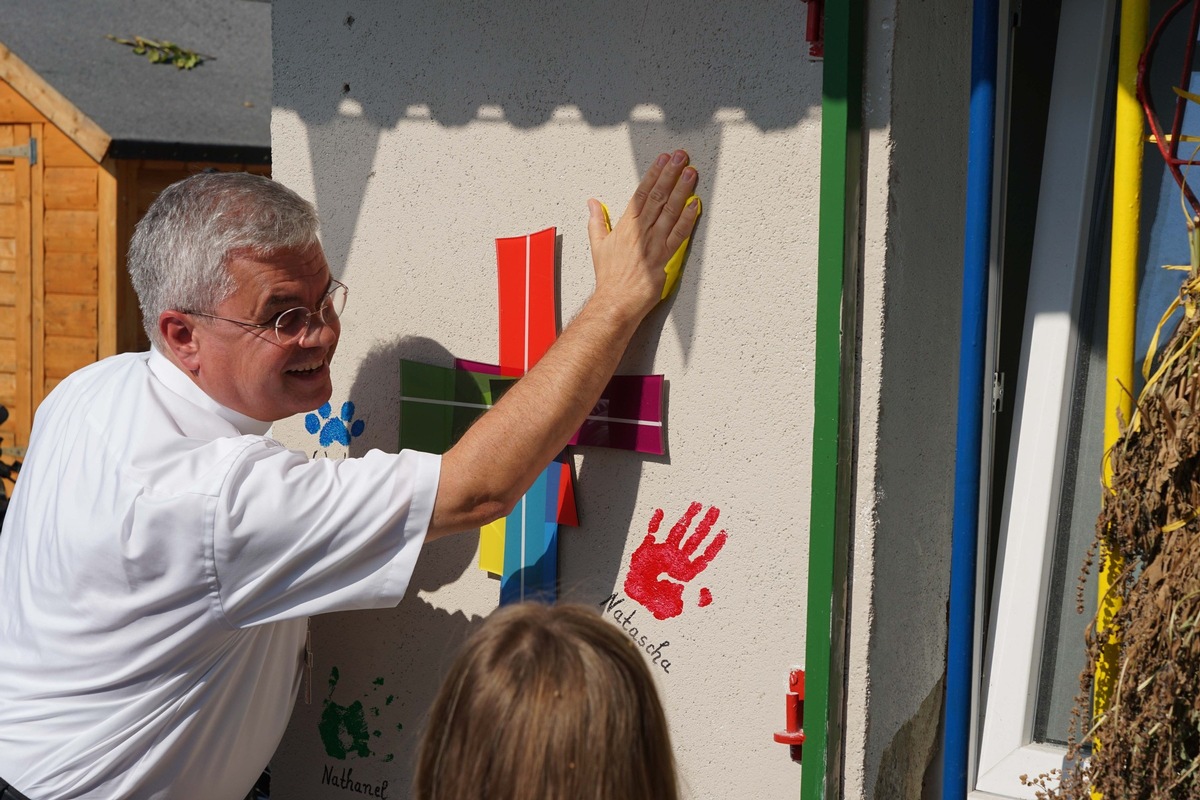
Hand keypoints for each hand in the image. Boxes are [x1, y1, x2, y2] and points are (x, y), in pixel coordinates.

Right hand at [586, 150, 700, 320]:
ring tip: (690, 172)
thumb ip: (597, 221)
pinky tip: (695, 205)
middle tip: (681, 156)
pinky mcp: (664, 259)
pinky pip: (678, 235)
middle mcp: (640, 232)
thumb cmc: (608, 277)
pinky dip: (687, 219)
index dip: (653, 174)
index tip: (663, 160)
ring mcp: (653, 244)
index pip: (641, 194)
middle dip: (670, 174)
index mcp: (625, 226)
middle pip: (657, 197)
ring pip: (669, 211)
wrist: (616, 301)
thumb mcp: (597, 245)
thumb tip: (592, 203)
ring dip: (681, 190)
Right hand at [623, 502, 727, 619]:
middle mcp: (675, 559)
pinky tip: (661, 512)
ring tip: (697, 505)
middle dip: (705, 525)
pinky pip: (652, 532)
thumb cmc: (652, 601)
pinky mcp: (647, 548)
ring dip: (687, 518)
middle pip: (694, 539)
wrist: (632, 597)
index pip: (702, 556)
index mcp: (684, 572)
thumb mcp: (675, 605)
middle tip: (715, 511)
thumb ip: (690, 600)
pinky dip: (655, 523)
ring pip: (678, 531)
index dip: (714, 546)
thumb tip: (705, 595)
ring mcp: (662, 551)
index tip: (724, 533)